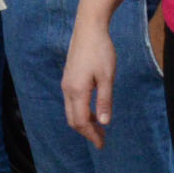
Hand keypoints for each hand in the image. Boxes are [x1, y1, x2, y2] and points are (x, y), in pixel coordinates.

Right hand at [62, 18, 116, 147]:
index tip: (102, 144)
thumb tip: (105, 123)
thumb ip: (105, 100)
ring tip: (100, 127)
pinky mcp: (68, 78)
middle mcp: (68, 89)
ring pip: (71, 111)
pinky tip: (94, 110)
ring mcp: (66, 84)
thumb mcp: (107, 77)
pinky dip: (81, 111)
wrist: (88, 28)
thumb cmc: (101, 51)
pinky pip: (72, 102)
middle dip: (86, 131)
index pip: (81, 121)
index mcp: (77, 91)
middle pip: (73, 119)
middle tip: (102, 139)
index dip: (91, 135)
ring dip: (84, 122)